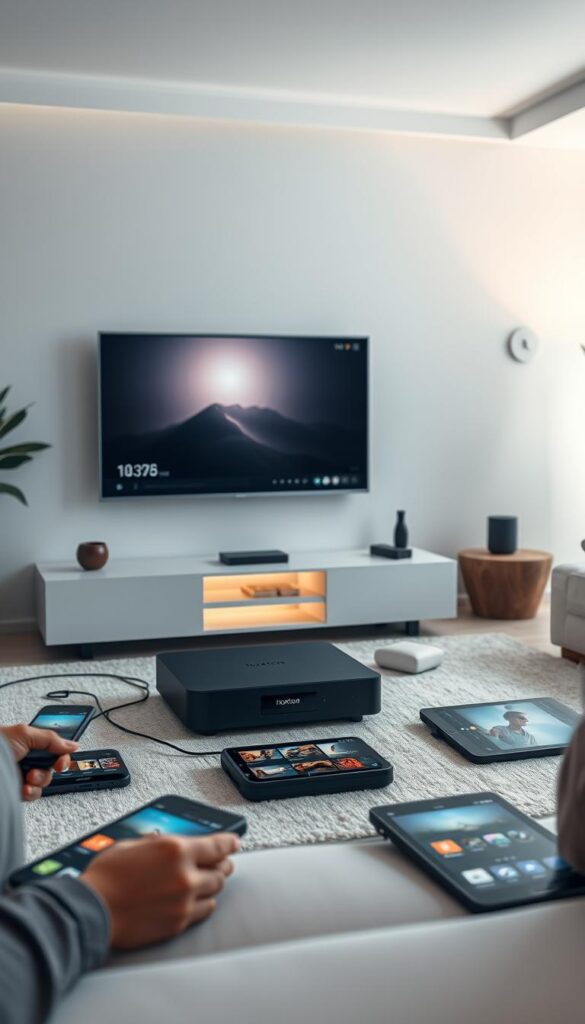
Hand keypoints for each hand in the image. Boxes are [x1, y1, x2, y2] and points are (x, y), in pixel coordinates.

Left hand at [0, 724, 77, 800]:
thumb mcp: (24, 734)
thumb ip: (50, 739)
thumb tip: (71, 744)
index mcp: (30, 743)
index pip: (55, 750)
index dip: (62, 757)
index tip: (61, 763)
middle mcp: (27, 759)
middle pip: (51, 768)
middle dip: (47, 770)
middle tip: (37, 769)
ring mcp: (22, 775)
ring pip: (44, 783)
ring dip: (39, 781)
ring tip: (28, 778)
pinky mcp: (17, 790)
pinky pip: (33, 794)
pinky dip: (31, 792)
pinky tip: (24, 788)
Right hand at [82, 832, 239, 947]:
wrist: (92, 911)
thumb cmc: (106, 876)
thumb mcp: (133, 845)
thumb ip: (158, 844)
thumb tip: (169, 842)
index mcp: (176, 850)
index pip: (217, 845)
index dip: (229, 842)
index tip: (235, 841)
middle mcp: (186, 876)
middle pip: (221, 870)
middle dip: (222, 864)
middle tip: (221, 862)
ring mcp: (184, 902)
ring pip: (215, 892)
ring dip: (213, 884)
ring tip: (208, 880)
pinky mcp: (178, 923)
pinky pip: (203, 912)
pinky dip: (204, 904)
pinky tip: (197, 900)